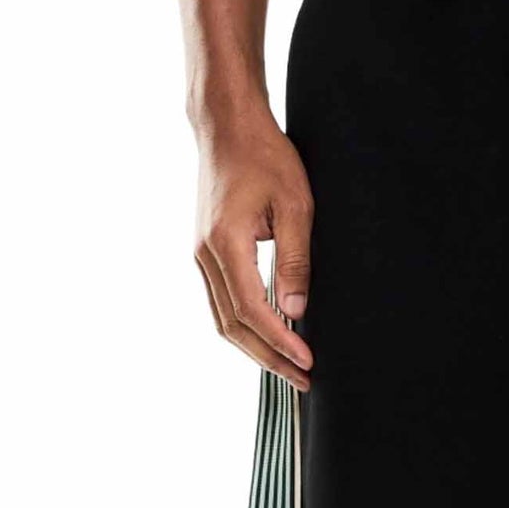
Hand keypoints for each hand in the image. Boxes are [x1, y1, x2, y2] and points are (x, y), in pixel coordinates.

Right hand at [194, 114, 313, 391]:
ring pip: (223, 320)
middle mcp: (204, 254)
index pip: (252, 310)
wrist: (226, 126)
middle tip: (302, 380)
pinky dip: (245, 327)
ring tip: (289, 368)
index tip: (307, 361)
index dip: (280, 341)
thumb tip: (296, 309)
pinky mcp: (206, 253)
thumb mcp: (295, 205)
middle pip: (233, 326)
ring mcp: (201, 255)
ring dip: (256, 348)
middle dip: (269, 358)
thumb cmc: (264, 156)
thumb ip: (295, 260)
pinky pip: (222, 303)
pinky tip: (270, 338)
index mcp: (224, 243)